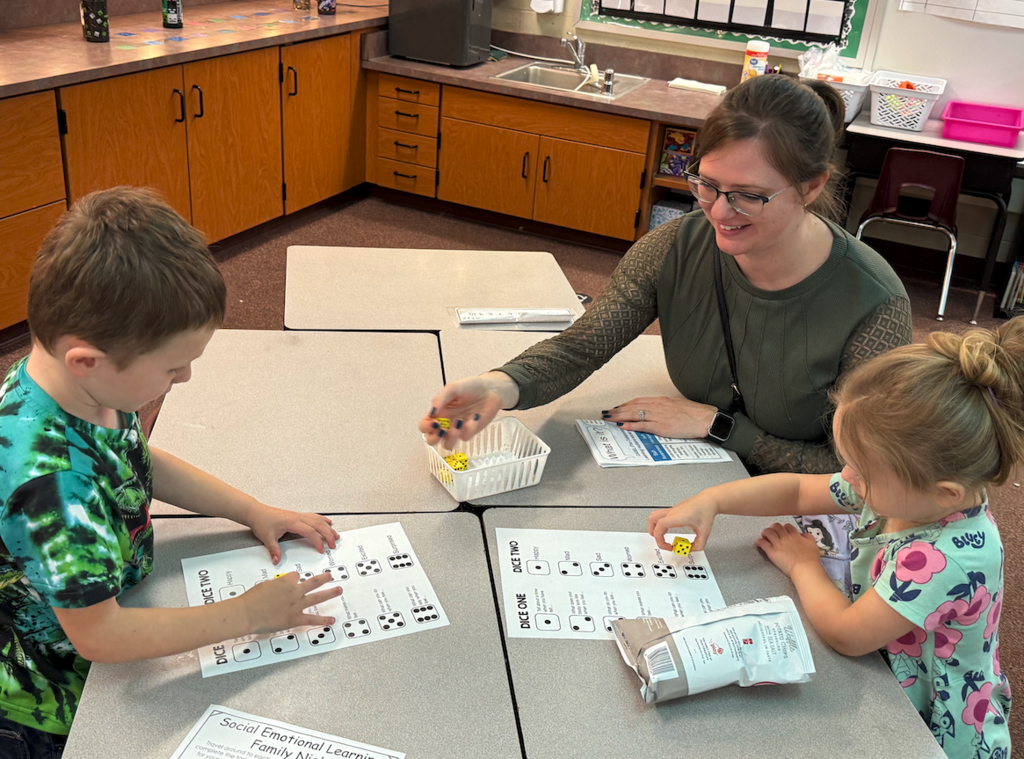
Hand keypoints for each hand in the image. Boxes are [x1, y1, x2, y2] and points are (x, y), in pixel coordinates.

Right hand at [240, 572, 341, 634]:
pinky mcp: (295, 618)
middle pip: (313, 582)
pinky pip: (312, 619)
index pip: (295, 576)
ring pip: (317, 597)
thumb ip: (277, 586)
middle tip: (330, 575)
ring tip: (338, 590)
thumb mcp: (264, 586)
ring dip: (330, 593)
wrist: (246, 613)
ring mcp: (296, 605)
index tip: (294, 581)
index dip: (294, 579)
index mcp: (286, 582)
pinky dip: (322, 620)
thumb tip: (281, 589)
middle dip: (324, 578)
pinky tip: (331, 620)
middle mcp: (294, 591)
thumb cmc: (251, 600)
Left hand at [246, 504, 338, 564]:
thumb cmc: (262, 521)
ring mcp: (298, 515)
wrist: (256, 512)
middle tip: (334, 544)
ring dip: (327, 527)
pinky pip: (313, 516)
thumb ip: (274, 549)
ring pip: (317, 520)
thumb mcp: (267, 537)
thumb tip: (277, 560)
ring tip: (335, 534)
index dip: (317, 541)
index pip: (310, 531)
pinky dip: (322, 520)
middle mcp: (297, 517)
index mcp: (292, 522)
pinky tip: (327, 522)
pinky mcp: (297, 515)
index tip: (321, 549)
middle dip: (328, 534)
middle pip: (318, 524)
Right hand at [419, 373, 515, 449]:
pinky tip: (475, 417)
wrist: (491, 390)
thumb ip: (441, 398)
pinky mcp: (470, 432)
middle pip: (431, 440)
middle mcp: (445, 422)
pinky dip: (469, 429)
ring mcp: (457, 429)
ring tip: (459, 422)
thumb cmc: (471, 387)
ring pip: (447, 444)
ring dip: (451, 437)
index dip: (426, 427)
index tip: (434, 422)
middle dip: (434, 438)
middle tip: (442, 430)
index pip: (424, 425)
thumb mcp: (453, 388)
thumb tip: (432, 412)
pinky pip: (464, 437)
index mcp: (438, 412)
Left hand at [602, 396, 716, 439]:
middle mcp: (657, 406)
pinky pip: (642, 425)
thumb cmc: (694, 413)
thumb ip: (664, 407)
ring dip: (619, 417)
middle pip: (632, 406)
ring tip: (609, 418)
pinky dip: (630, 426)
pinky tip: (622, 426)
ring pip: (633, 414)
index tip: (617, 407)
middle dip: (617, 410)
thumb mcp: (676, 405)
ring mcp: (658, 416)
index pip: (638, 401)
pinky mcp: (661, 427)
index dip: (625, 404)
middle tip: (606, 413)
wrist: (705, 418)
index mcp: (661, 400)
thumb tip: (655, 411)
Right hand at [648, 492, 717, 551]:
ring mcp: (671, 510)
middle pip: (652, 520)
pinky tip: (669, 529)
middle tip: (662, 541)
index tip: (669, 547)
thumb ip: (698, 545)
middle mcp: (672, 512)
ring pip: (654, 516)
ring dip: (654, 527)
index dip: (660, 539)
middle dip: (654, 534)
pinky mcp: (673, 510)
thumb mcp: (704, 533)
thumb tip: (690, 549)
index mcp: (677, 517)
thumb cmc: (706, 511)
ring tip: (661, 535)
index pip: (659, 526)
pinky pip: (660, 516)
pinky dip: (660, 524)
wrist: (709, 500)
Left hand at [754, 522, 821, 577]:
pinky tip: (758, 543)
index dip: (784, 528)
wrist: (805, 568)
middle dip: (773, 528)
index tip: (783, 531)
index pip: (787, 526)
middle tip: (772, 532)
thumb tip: (802, 534)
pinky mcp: (772, 552)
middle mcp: (785, 537)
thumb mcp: (813, 545)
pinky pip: (762, 543)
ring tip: (764, 536)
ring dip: (765, 533)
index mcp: (795, 535)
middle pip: (776, 526)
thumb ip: (808, 537)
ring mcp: (778, 544)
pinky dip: (759, 542)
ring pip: (768, 532)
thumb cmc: (810, 559)